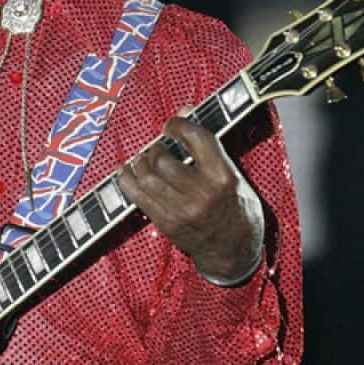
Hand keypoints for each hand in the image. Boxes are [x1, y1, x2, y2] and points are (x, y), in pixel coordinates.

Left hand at [116, 112, 263, 285]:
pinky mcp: (167, 224)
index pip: (196, 138)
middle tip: (158, 147)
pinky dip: (127, 179)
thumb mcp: (234, 175)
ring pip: (146, 177)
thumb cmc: (238, 210)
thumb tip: (185, 111)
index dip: (178, 125)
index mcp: (224, 177)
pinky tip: (125, 171)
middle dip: (156, 148)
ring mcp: (182, 211)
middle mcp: (202, 194)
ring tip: (144, 160)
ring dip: (141, 162)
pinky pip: (137, 197)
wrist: (234, 252)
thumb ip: (209, 147)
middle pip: (163, 159)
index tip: (172, 126)